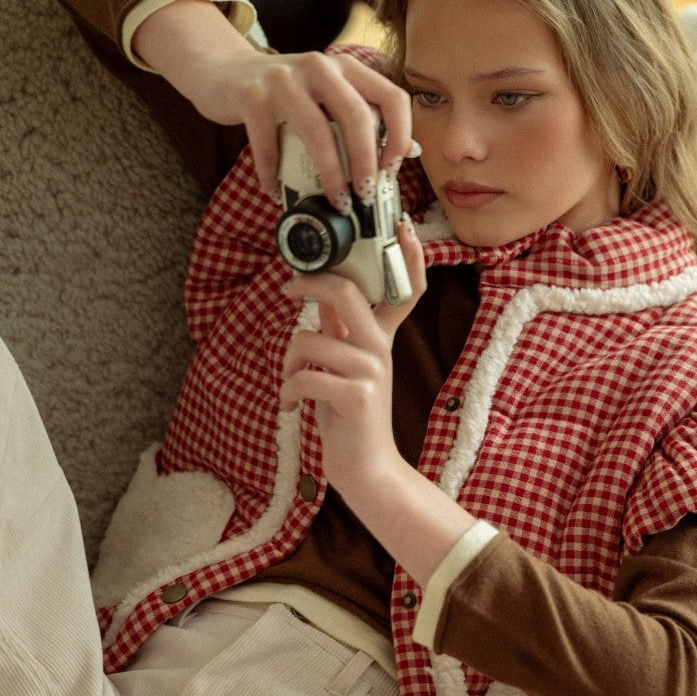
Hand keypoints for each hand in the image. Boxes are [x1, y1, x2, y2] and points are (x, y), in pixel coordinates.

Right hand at [132, 0, 414, 200]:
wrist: (225, 70)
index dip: (400, 134)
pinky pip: (268, 145)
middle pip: (357, 115)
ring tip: (336, 202)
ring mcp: (283, 79)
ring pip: (317, 132)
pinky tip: (276, 192)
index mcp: (346, 67)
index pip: (391, 95)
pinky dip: (273, 175)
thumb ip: (361, 117)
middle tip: (366, 195)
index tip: (393, 167)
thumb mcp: (326, 97)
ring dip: (330, 174)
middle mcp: (319, 67)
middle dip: (365, 162)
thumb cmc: (284, 95)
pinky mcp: (252, 96)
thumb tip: (406, 151)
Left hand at [279, 215, 425, 500]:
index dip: (408, 256)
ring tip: (291, 386)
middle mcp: (380, 349)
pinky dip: (288, 391)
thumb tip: (322, 297)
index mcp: (381, 339)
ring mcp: (371, 372)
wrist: (367, 470)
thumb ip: (339, 332)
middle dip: (307, 283)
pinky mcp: (355, 397)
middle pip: (345, 292)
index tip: (400, 225)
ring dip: (288, 362)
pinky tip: (292, 406)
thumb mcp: (346, 368)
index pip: (407, 290)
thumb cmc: (350, 418)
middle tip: (287, 289)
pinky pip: (304, 375)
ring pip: (309, 339)